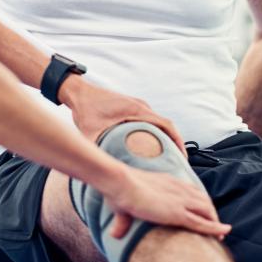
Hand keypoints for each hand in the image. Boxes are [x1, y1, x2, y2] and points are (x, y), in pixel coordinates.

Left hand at [61, 78, 185, 152]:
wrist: (77, 92)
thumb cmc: (85, 109)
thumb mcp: (91, 133)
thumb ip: (98, 149)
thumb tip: (102, 169)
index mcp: (137, 110)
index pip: (167, 125)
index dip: (178, 142)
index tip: (183, 158)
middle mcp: (141, 106)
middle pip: (167, 126)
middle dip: (175, 144)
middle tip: (179, 164)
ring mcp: (137, 105)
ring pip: (159, 123)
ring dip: (166, 138)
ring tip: (169, 159)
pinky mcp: (132, 107)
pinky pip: (151, 120)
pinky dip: (156, 133)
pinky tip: (152, 147)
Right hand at [99, 165, 230, 239]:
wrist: (121, 183)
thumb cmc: (119, 190)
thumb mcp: (123, 204)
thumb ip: (123, 221)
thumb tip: (115, 234)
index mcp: (168, 181)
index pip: (191, 190)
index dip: (199, 201)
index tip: (203, 210)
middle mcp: (179, 189)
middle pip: (203, 199)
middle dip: (211, 212)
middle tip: (216, 224)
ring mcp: (180, 201)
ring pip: (207, 211)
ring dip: (216, 221)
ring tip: (221, 232)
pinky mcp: (178, 213)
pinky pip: (203, 222)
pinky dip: (215, 228)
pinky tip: (223, 232)